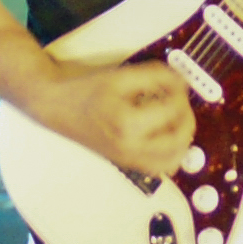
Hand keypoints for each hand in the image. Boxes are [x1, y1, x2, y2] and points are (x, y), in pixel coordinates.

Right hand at [29, 60, 195, 178]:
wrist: (56, 106)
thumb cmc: (84, 90)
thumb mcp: (120, 76)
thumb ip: (155, 76)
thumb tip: (182, 82)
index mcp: (128, 125)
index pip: (172, 111)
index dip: (180, 92)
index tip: (176, 82)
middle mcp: (130, 148)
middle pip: (178, 141)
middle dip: (186, 118)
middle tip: (180, 101)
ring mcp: (129, 159)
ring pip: (172, 160)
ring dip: (182, 139)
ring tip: (175, 118)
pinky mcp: (127, 163)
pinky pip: (159, 167)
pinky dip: (170, 153)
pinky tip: (165, 134)